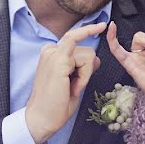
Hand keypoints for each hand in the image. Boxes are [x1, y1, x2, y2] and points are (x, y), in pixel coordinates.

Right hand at [25, 22, 105, 143]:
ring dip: (85, 75)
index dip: (89, 31)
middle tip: (74, 88)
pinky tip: (75, 86)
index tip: (102, 25)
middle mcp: (51, 50)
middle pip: (85, 49)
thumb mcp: (74, 82)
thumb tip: (96, 58)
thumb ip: (83, 68)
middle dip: (87, 70)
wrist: (42, 118)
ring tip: (71, 89)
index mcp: (52, 54)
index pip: (75, 39)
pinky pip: (84, 55)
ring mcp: (53, 53)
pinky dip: (85, 73)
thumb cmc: (56, 104)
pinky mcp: (58, 60)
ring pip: (88, 54)